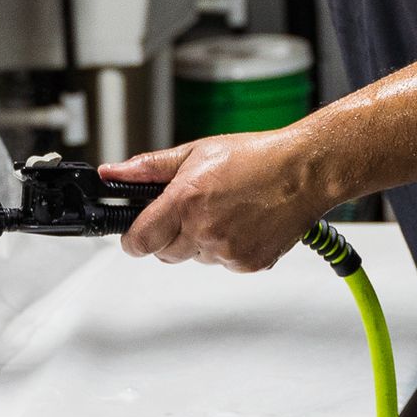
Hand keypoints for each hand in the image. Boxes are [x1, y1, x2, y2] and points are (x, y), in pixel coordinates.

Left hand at [100, 128, 344, 272]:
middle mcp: (205, 230)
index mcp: (185, 202)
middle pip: (163, 253)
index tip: (137, 232)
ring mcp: (228, 250)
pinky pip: (222, 263)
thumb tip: (111, 173)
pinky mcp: (248, 263)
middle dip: (168, 236)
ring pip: (194, 258)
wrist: (306, 171)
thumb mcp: (195, 152)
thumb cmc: (256, 157)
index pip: (138, 242)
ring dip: (199, 241)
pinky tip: (241, 223)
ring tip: (223, 211)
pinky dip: (227, 248)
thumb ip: (148, 169)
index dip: (133, 238)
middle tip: (189, 211)